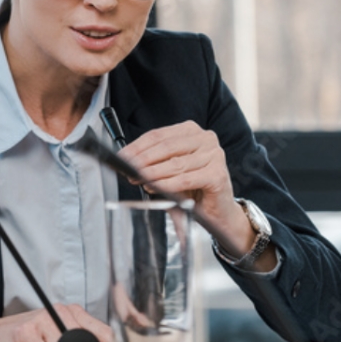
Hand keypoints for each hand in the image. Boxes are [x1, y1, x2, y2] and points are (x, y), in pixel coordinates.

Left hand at [120, 121, 237, 227]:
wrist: (217, 210)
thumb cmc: (193, 187)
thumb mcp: (170, 168)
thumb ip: (154, 160)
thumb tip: (128, 160)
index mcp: (191, 131)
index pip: (158, 135)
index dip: (137, 146)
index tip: (122, 156)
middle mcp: (205, 139)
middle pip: (166, 147)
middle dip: (142, 160)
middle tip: (128, 170)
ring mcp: (214, 155)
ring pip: (175, 163)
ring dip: (152, 173)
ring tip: (138, 179)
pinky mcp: (218, 175)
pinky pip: (186, 179)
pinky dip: (167, 184)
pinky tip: (154, 187)